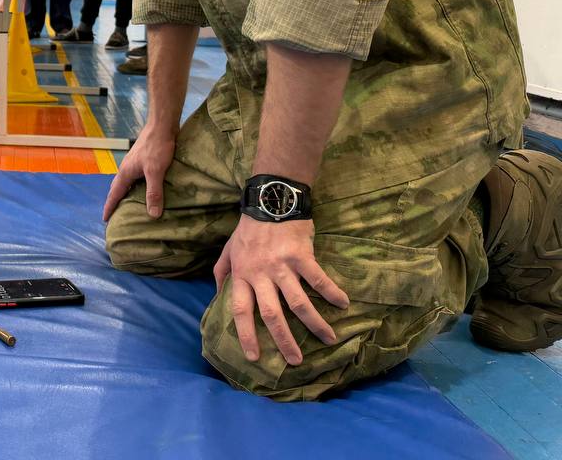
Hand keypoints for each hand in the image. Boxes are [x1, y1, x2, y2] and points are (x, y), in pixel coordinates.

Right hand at [102, 119, 176, 220]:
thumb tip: (153, 215)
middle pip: (117, 188)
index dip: (110, 207)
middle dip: (114, 201)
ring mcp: (134, 163)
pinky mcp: (143, 159)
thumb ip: (153, 193)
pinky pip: (135, 177)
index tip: (105, 219)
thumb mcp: (155, 172)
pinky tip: (143, 188)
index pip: (115, 194)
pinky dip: (134, 186)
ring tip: (128, 204)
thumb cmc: (156, 147)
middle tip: (114, 215)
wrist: (161, 126)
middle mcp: (127, 168)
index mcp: (125, 172)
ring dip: (125, 193)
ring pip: (126, 182)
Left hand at [213, 216, 349, 365]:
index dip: (246, 335)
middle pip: (271, 315)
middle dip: (284, 341)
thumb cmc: (248, 228)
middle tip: (296, 361)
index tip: (253, 357)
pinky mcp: (301, 256)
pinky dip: (332, 293)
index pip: (240, 311)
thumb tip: (217, 294)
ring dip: (314, 324)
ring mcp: (282, 266)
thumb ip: (222, 272)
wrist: (270, 200)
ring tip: (328, 339)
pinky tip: (344, 304)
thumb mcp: (228, 249)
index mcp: (242, 275)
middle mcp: (260, 274)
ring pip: (298, 303)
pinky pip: (319, 279)